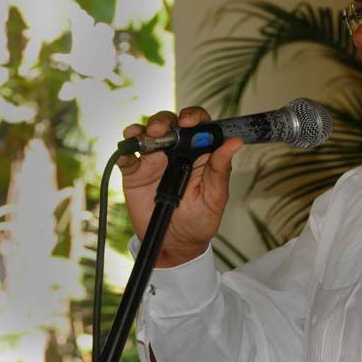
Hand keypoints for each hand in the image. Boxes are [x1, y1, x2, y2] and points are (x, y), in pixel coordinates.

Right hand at [118, 107, 243, 266]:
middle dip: (164, 120)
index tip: (189, 121)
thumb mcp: (215, 196)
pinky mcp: (135, 172)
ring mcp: (154, 160)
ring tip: (147, 136)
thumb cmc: (200, 219)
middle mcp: (176, 151)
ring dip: (144, 129)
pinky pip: (127, 156)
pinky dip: (125, 150)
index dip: (194, 116)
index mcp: (200, 152)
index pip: (199, 124)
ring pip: (147, 133)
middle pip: (170, 123)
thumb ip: (221, 168)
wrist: (175, 244)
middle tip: (161, 129)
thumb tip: (235, 142)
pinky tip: (127, 152)